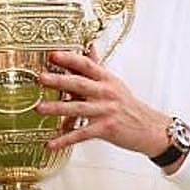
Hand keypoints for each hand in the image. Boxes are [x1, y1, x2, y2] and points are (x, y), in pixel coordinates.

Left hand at [36, 48, 168, 156]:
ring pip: (78, 108)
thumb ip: (97, 66)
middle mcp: (106, 93)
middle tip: (41, 77)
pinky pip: (81, 134)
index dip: (70, 59)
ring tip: (39, 108)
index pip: (87, 65)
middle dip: (59, 80)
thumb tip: (89, 46)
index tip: (52, 55)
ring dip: (57, 109)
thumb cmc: (129, 106)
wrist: (150, 128)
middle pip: (80, 84)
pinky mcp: (105, 129)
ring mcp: (106, 111)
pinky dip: (65, 139)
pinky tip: (51, 143)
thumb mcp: (115, 83)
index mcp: (107, 79)